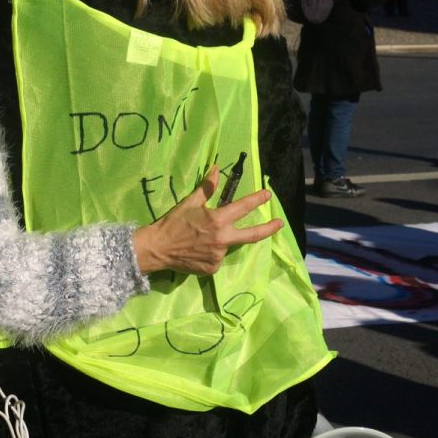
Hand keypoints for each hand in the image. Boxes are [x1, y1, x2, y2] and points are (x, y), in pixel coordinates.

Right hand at [133, 165, 283, 275]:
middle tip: (280, 224)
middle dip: (269, 228)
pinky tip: (197, 250)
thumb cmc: (173, 223)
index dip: (257, 199)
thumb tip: (216, 169)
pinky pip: (217, 258)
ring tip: (200, 239)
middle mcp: (222, 239)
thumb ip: (207, 187)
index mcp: (218, 220)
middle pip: (253, 235)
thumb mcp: (189, 202)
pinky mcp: (213, 268)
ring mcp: (219, 256)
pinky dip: (211, 253)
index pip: (244, 207)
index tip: (268, 195)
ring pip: (227, 245)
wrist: (157, 249)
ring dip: (221, 240)